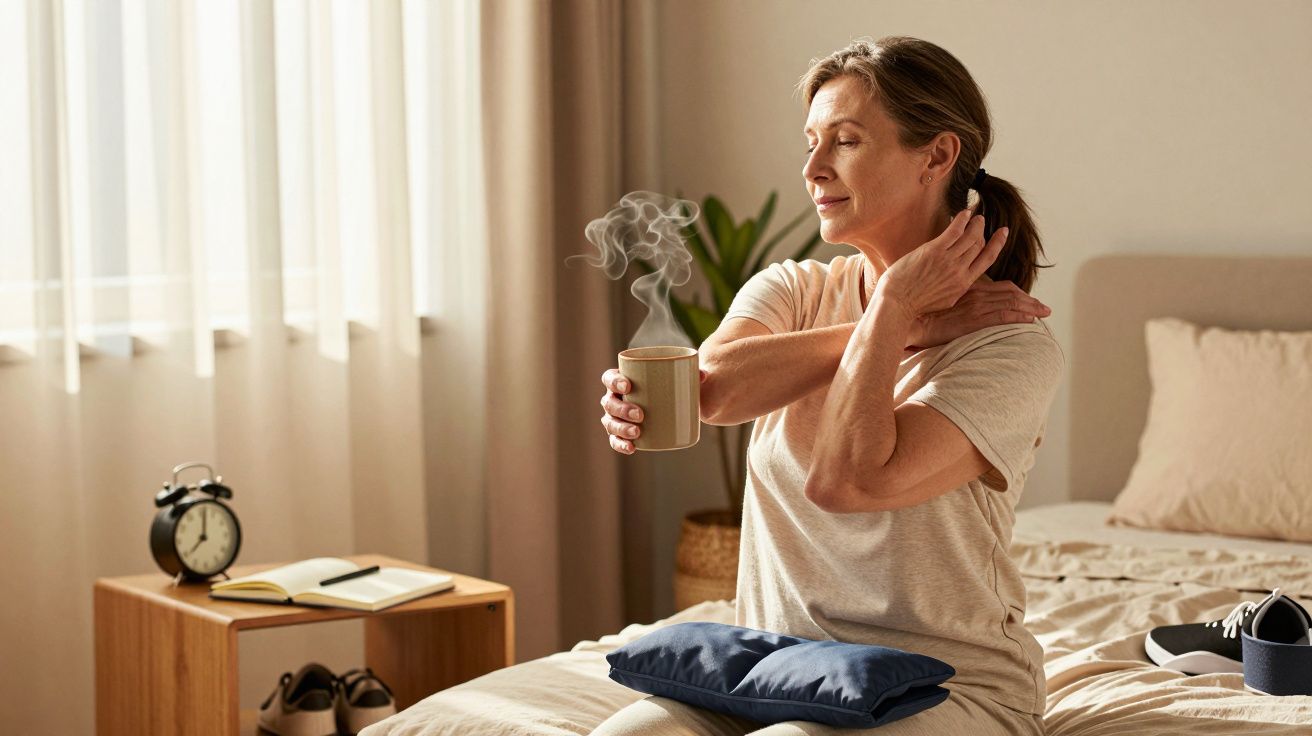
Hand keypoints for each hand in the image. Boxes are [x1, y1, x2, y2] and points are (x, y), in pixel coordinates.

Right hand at [600, 367, 707, 454]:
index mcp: (620, 380)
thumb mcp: (675, 379)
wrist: (666, 404)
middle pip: (609, 403)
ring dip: (621, 428)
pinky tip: (632, 448)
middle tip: (641, 414)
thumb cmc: (667, 386)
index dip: (614, 382)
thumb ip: (689, 375)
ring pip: (610, 422)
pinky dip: (621, 444)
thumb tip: (704, 376)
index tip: (628, 386)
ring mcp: (615, 417)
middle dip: (622, 409)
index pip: (609, 378)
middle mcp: (613, 398)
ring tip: (637, 432)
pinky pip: (615, 440)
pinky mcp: (621, 433)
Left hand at [879, 209, 1007, 319]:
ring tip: (975, 216)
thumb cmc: (916, 303)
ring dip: (975, 223)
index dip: (997, 243)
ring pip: (970, 236)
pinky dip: (962, 219)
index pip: (987, 259)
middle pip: (979, 244)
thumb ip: (956, 287)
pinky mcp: (934, 251)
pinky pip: (954, 230)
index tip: (1003, 232)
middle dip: (982, 230)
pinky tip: (964, 213)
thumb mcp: (945, 299)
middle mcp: (960, 271)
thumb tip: (962, 279)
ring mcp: (948, 260)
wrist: (898, 304)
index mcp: (964, 284)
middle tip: (981, 221)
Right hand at [912, 280, 1050, 347]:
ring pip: (1011, 303)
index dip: (1020, 293)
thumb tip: (967, 310)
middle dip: (1030, 300)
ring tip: (1043, 313)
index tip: (1029, 300)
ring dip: (1031, 308)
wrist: (912, 321)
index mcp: (970, 287)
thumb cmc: (924, 313)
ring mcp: (976, 305)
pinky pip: (1004, 316)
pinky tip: (1030, 321)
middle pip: (1011, 293)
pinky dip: (1019, 317)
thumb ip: (960, 300)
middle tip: (1044, 308)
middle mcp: (976, 293)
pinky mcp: (974, 319)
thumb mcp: (945, 301)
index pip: (1002, 287)